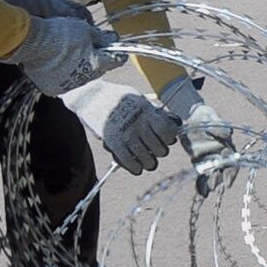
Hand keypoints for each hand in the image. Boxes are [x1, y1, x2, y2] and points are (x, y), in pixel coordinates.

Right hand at [2, 16, 120, 95]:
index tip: (117, 50)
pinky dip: (61, 74)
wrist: (31, 42)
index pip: (116, 61)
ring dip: (78, 68)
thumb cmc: (58, 33)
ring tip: (67, 54)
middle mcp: (84, 79)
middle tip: (88, 48)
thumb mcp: (84, 29)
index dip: (117, 54)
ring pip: (79, 77)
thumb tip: (110, 40)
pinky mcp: (53, 89)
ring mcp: (68, 85)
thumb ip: (100, 37)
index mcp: (96, 65)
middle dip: (95, 60)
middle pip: (97, 70)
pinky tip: (55, 63)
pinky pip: (62, 81)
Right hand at [62, 79, 180, 173]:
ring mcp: (125, 133)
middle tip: (158, 152)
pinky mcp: (112, 142)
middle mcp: (138, 123)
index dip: (170, 138)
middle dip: (160, 152)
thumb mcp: (140, 99)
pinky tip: (137, 169)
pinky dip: (134, 167)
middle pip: (159, 148)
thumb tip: (176, 123)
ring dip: (149, 163)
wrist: (91, 97)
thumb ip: (155, 112)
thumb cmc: (119, 98)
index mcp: (147, 111)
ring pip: (146, 158)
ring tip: (149, 163)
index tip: (167, 139)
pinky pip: (128, 160)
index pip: (167, 131)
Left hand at [159, 76, 236, 189]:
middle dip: (219, 179)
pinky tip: (201, 193)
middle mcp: (221, 155)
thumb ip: (220, 126)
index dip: (231, 173)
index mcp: (227, 146)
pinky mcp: (200, 161)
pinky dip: (201, 184)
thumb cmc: (206, 117)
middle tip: (214, 186)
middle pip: (223, 171)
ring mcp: (210, 159)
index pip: (233, 162)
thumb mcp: (212, 118)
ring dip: (211, 183)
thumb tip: (227, 134)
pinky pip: (202, 174)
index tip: (227, 182)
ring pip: (213, 174)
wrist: (194, 117)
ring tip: (207, 191)